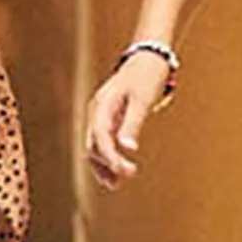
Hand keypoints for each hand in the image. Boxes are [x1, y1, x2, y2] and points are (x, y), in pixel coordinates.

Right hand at [82, 47, 173, 188]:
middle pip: (93, 144)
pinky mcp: (109, 118)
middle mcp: (97, 111)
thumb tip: (127, 148)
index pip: (100, 137)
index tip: (126, 171)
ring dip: (103, 165)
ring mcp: (101, 115)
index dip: (110, 157)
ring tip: (115, 184)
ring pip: (95, 146)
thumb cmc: (147, 76)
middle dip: (106, 164)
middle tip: (128, 176)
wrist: (148, 57)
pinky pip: (103, 142)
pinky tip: (116, 171)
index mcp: (102, 105)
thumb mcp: (142, 100)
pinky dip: (108, 157)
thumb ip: (133, 123)